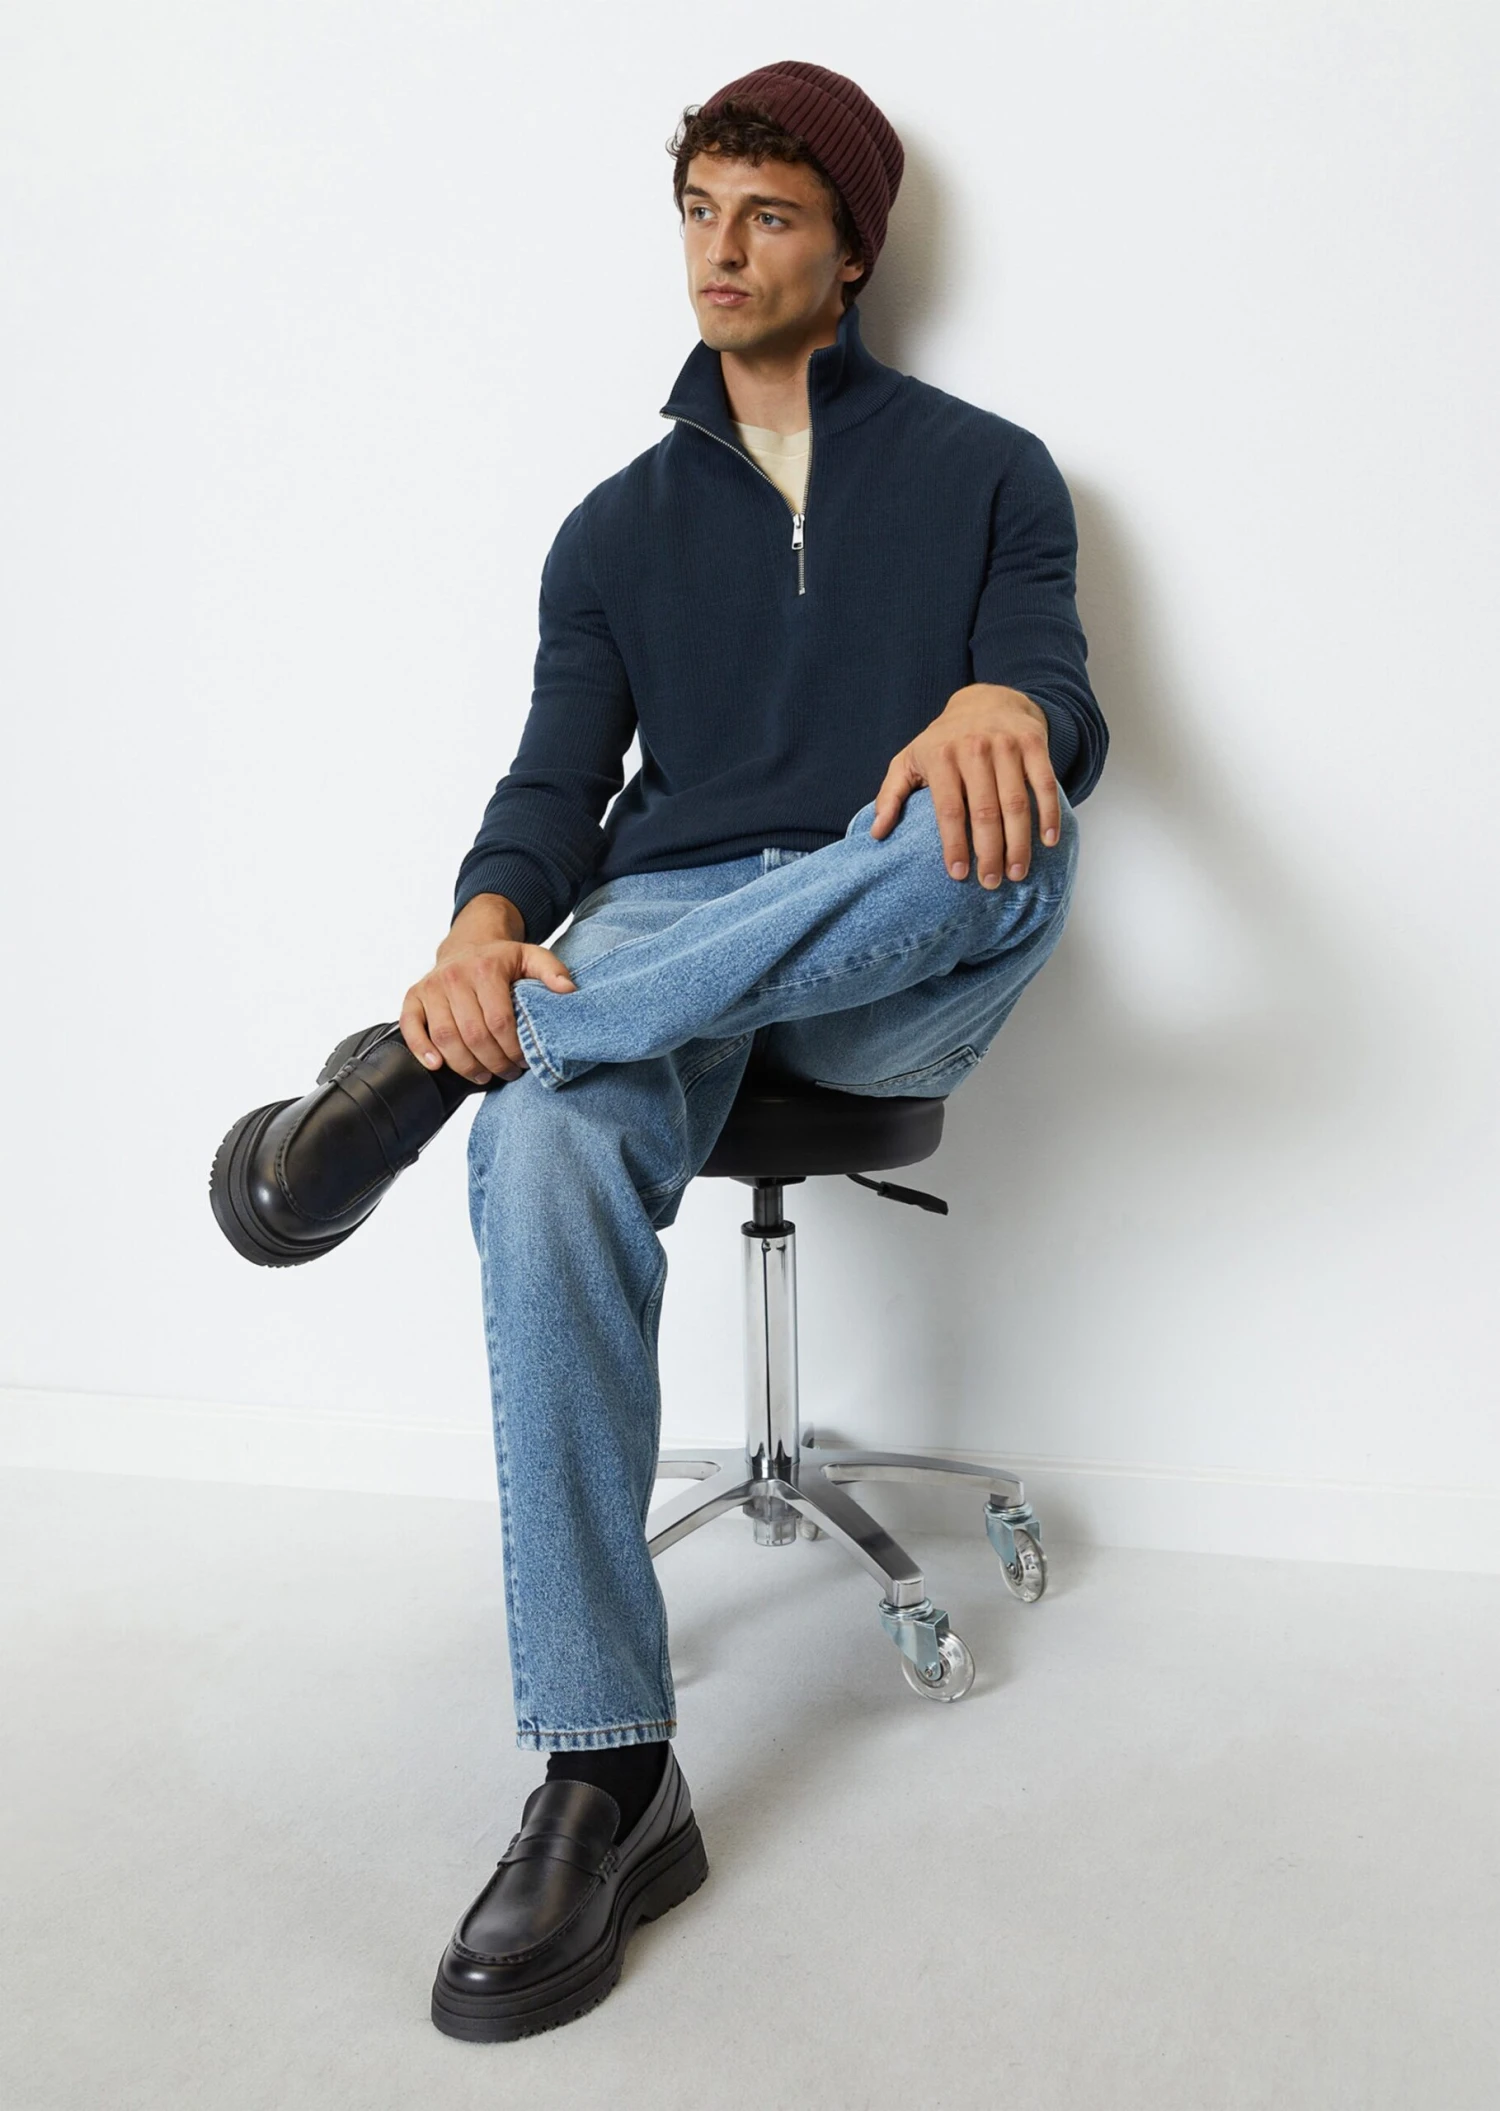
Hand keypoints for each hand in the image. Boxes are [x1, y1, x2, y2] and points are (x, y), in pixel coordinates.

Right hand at [400, 937, 576, 1085]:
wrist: (468, 944)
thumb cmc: (501, 959)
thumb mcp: (531, 956)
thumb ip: (552, 970)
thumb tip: (568, 990)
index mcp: (485, 969)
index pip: (499, 1021)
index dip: (512, 1049)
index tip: (523, 1062)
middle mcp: (455, 977)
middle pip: (472, 1034)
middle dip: (493, 1062)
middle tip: (507, 1073)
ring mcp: (431, 987)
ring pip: (445, 1037)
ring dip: (464, 1065)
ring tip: (483, 1076)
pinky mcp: (414, 996)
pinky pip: (411, 1026)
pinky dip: (421, 1049)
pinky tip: (437, 1065)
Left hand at [869, 683, 1059, 886]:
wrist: (987, 699)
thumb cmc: (944, 740)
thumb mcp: (909, 759)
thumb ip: (890, 795)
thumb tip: (876, 833)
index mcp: (940, 756)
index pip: (948, 810)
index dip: (954, 845)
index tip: (959, 875)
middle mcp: (973, 748)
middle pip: (985, 811)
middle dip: (989, 852)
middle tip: (991, 882)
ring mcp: (1006, 745)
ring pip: (1016, 802)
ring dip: (1019, 842)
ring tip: (1017, 872)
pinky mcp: (1033, 743)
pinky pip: (1045, 783)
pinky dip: (1049, 814)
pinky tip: (1048, 841)